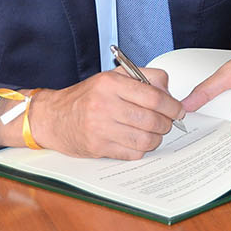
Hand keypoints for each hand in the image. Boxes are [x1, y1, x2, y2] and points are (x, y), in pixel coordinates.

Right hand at [0, 68, 184, 158]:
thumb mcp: (112, 77)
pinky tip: (137, 141)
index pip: (154, 97)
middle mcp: (104, 105)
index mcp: (110, 83)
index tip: (178, 110)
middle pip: (152, 120)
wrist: (52, 117)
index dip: (173, 106)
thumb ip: (144, 78)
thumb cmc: (86, 97)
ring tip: (154, 133)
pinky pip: (133, 153)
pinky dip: (141, 149)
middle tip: (167, 122)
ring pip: (145, 139)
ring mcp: (100, 128)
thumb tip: (169, 92)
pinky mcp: (98, 147)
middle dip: (167, 124)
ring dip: (156, 138)